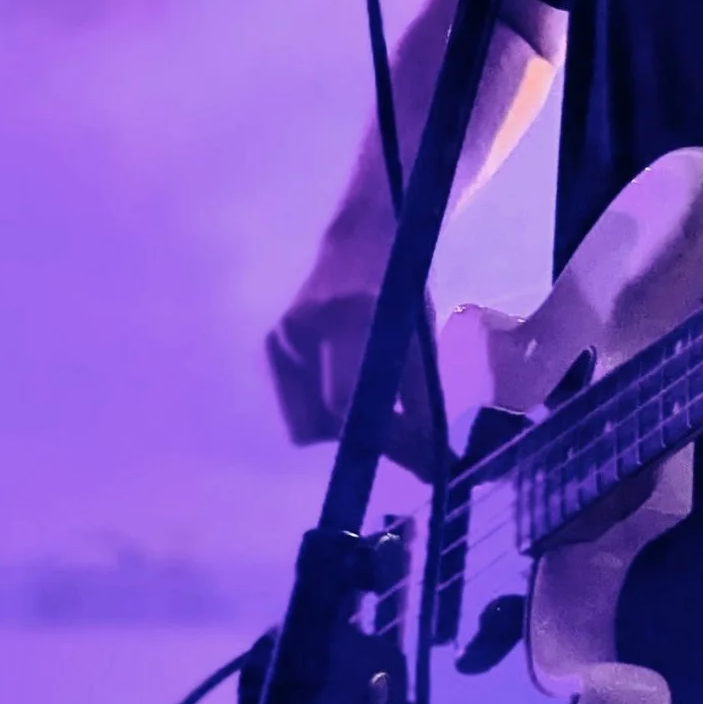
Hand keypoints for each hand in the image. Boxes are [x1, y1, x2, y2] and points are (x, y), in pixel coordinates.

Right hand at [267, 276, 442, 472]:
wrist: (355, 243)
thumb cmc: (398, 289)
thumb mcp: (419, 335)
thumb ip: (420, 395)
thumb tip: (433, 458)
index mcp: (350, 316)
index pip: (348, 401)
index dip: (385, 439)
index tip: (419, 461)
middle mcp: (305, 328)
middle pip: (322, 421)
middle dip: (363, 441)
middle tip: (397, 438)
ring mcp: (280, 339)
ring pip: (305, 424)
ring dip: (340, 429)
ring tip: (368, 403)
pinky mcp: (269, 349)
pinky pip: (295, 407)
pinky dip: (323, 412)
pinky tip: (341, 385)